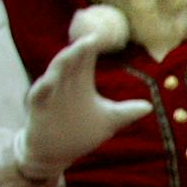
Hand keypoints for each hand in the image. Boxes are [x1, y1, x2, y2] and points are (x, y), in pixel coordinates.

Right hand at [16, 35, 152, 179]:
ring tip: (74, 51)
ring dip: (63, 62)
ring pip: (54, 73)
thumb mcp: (107, 121)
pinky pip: (38, 95)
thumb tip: (149, 106)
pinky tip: (48, 81)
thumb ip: (126, 112)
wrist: (56, 153)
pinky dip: (43, 87)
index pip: (86, 58)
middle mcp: (65, 83)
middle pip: (71, 60)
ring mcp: (50, 94)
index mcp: (81, 81)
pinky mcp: (38, 107)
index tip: (105, 34)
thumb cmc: (80, 132)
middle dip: (80, 48)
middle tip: (92, 37)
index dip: (94, 46)